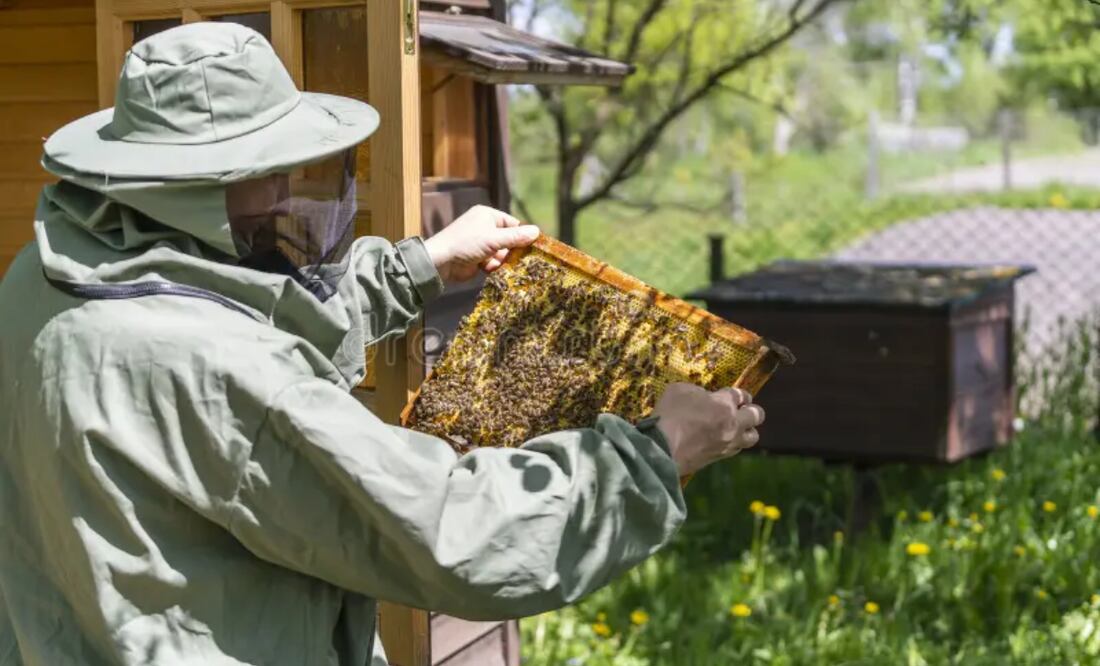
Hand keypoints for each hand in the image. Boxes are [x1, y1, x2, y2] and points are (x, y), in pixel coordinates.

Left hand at [422, 205, 539, 282]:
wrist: (441, 262)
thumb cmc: (466, 244)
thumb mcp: (494, 239)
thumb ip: (515, 237)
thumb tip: (537, 231)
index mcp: (487, 216)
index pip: (512, 224)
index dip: (522, 235)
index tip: (534, 247)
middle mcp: (484, 227)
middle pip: (508, 240)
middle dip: (512, 251)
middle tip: (523, 261)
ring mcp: (480, 243)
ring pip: (502, 253)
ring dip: (502, 261)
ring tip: (501, 265)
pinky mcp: (477, 258)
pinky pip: (493, 262)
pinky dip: (494, 267)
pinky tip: (490, 270)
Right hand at [651, 384, 764, 476]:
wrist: (663, 447)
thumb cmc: (670, 414)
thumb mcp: (680, 390)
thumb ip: (697, 391)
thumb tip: (703, 397)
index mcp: (724, 403)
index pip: (741, 394)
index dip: (739, 394)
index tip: (736, 396)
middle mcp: (733, 423)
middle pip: (757, 415)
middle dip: (752, 410)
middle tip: (743, 410)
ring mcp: (728, 442)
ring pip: (752, 437)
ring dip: (748, 430)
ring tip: (738, 428)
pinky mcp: (719, 458)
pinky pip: (735, 449)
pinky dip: (733, 443)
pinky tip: (723, 440)